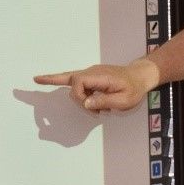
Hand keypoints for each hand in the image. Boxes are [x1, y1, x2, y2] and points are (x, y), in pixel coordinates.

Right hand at [33, 58, 159, 112]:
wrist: (139, 76)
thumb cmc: (134, 88)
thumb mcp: (124, 100)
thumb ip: (105, 101)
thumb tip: (86, 103)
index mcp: (100, 76)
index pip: (78, 81)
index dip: (78, 96)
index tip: (90, 106)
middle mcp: (92, 71)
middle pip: (70, 80)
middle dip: (77, 99)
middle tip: (95, 112)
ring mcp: (90, 73)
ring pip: (70, 81)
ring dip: (79, 98)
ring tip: (97, 110)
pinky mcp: (90, 77)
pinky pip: (74, 81)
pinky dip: (62, 83)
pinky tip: (44, 80)